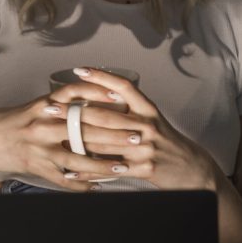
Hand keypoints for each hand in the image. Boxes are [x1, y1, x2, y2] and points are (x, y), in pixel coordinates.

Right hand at [0, 80, 133, 189]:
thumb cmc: (13, 121)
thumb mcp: (36, 106)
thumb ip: (61, 103)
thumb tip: (91, 97)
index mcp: (46, 105)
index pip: (79, 98)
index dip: (103, 99)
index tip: (125, 102)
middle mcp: (44, 124)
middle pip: (85, 129)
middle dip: (114, 133)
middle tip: (137, 136)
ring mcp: (40, 147)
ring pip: (76, 157)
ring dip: (102, 164)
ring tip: (122, 168)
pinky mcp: (35, 167)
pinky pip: (61, 179)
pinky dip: (79, 185)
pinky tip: (96, 188)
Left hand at [57, 67, 216, 191]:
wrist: (191, 169)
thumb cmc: (168, 143)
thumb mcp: (154, 121)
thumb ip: (130, 111)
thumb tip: (101, 98)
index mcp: (148, 110)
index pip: (123, 87)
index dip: (101, 76)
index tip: (80, 70)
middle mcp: (147, 125)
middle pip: (105, 115)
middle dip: (74, 111)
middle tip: (50, 106)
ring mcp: (145, 148)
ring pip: (103, 143)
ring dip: (74, 141)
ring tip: (51, 136)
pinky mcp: (144, 168)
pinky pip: (109, 170)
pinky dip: (87, 172)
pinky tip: (70, 171)